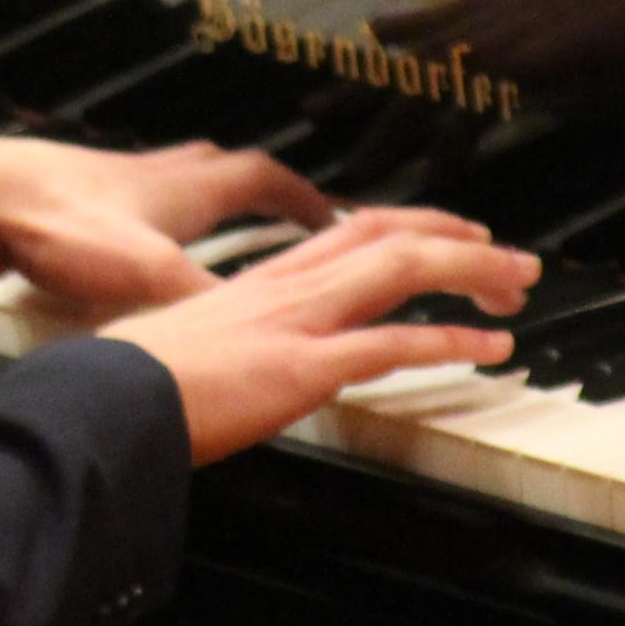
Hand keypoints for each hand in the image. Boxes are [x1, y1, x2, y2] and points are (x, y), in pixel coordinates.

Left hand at [0, 134, 337, 317]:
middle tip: (280, 210)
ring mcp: (114, 188)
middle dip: (259, 189)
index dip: (301, 196)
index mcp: (186, 189)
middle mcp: (155, 178)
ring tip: (217, 228)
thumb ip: (205, 298)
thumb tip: (257, 326)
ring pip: (175, 182)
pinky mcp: (76, 205)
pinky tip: (139, 252)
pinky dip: (152, 224)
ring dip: (204, 201)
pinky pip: (133, 207)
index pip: (263, 177)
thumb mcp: (149, 272)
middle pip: (222, 169)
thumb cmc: (59, 221)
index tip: (331, 213)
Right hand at [102, 208, 537, 464]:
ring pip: (404, 269)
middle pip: (392, 236)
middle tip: (513, 260)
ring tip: (519, 288)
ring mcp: (299, 322)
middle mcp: (288, 287)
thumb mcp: (186, 345)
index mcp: (263, 281)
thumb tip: (237, 362)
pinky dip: (450, 341)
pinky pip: (392, 343)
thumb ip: (226, 343)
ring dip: (473, 274)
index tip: (454, 232)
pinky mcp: (303, 366)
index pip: (354, 229)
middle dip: (462, 242)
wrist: (105, 400)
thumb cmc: (132, 382)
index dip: (414, 224)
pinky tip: (488, 349)